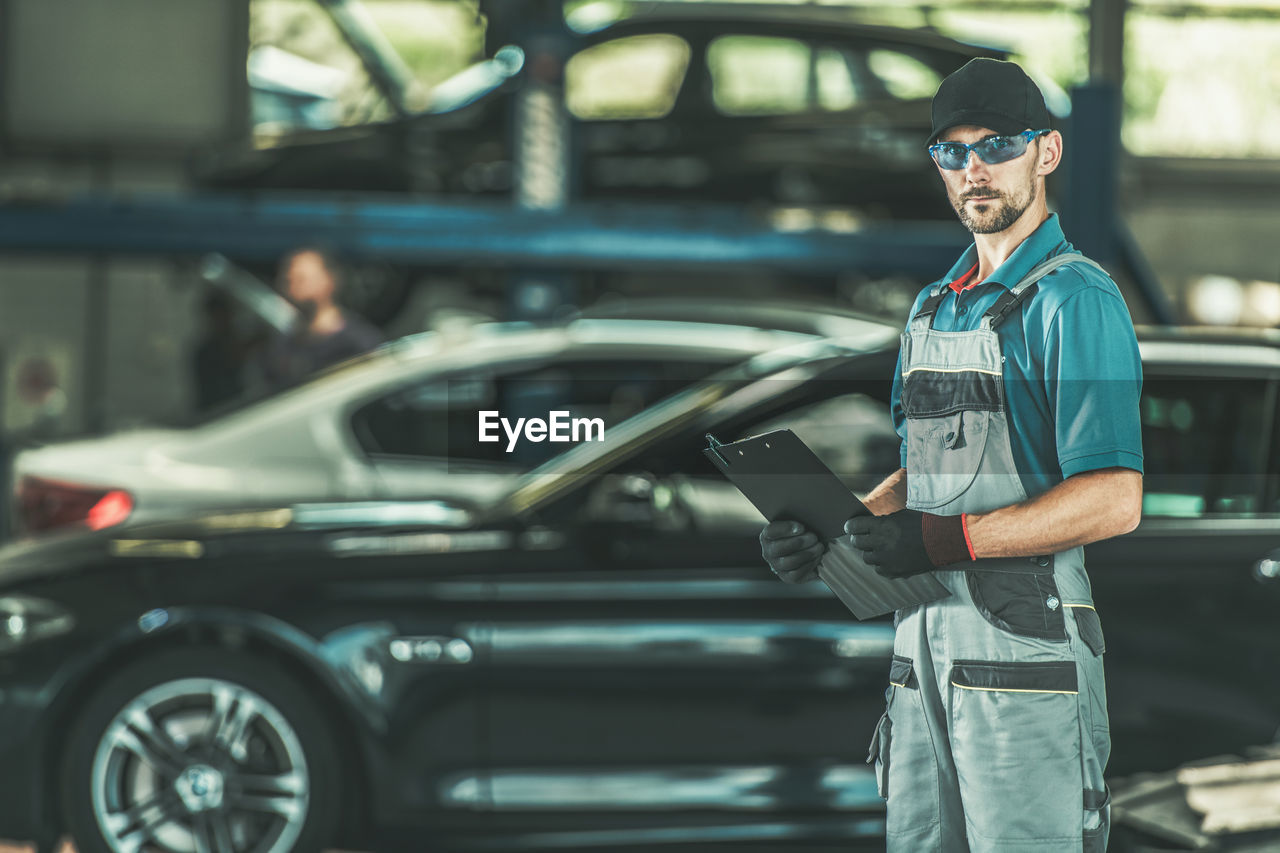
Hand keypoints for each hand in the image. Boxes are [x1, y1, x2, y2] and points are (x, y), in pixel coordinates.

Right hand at [760, 520, 824, 583]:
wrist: (800, 551)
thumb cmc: (799, 534)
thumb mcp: (796, 525)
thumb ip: (798, 523)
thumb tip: (807, 522)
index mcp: (767, 536)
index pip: (771, 531)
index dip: (786, 529)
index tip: (802, 527)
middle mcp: (768, 552)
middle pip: (780, 549)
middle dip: (799, 543)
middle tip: (814, 537)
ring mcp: (776, 566)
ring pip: (789, 562)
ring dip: (807, 554)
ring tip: (819, 547)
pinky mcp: (787, 577)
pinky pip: (796, 574)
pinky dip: (809, 565)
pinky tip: (817, 557)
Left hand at [846, 510, 970, 577]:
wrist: (943, 541)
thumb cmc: (923, 525)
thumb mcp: (900, 516)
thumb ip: (882, 521)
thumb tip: (868, 526)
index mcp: (882, 526)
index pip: (855, 526)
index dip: (850, 526)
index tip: (848, 527)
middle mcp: (882, 543)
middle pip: (858, 543)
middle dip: (859, 539)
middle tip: (862, 538)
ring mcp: (887, 559)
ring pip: (867, 558)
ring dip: (871, 552)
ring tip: (880, 548)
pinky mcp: (895, 572)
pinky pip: (879, 570)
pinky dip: (882, 564)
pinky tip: (889, 558)